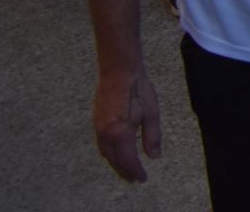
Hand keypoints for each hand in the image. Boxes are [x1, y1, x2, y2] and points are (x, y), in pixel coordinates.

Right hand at [92, 68, 162, 182]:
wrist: (118, 71)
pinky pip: (101, 145)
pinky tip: (116, 153)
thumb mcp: (151, 112)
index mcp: (121, 133)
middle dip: (125, 171)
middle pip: (114, 160)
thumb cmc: (138, 89)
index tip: (143, 179)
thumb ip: (152, 136)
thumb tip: (154, 156)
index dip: (136, 172)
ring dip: (116, 164)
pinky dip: (109, 154)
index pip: (128, 160)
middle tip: (135, 178)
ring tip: (127, 170)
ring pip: (106, 154)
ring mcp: (98, 128)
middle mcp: (106, 134)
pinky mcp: (96, 122)